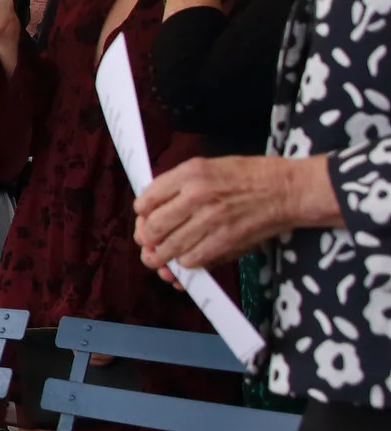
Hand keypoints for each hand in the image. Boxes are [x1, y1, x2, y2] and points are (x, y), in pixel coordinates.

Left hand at [134, 154, 341, 271]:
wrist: (288, 189)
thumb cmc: (249, 176)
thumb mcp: (208, 167)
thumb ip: (178, 186)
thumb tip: (151, 210)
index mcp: (189, 173)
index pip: (146, 200)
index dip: (142, 215)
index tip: (146, 219)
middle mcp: (196, 195)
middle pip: (152, 228)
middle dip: (147, 239)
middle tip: (150, 243)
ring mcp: (211, 219)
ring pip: (168, 249)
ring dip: (161, 257)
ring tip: (162, 258)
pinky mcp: (225, 240)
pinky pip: (191, 260)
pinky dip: (186, 263)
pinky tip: (190, 258)